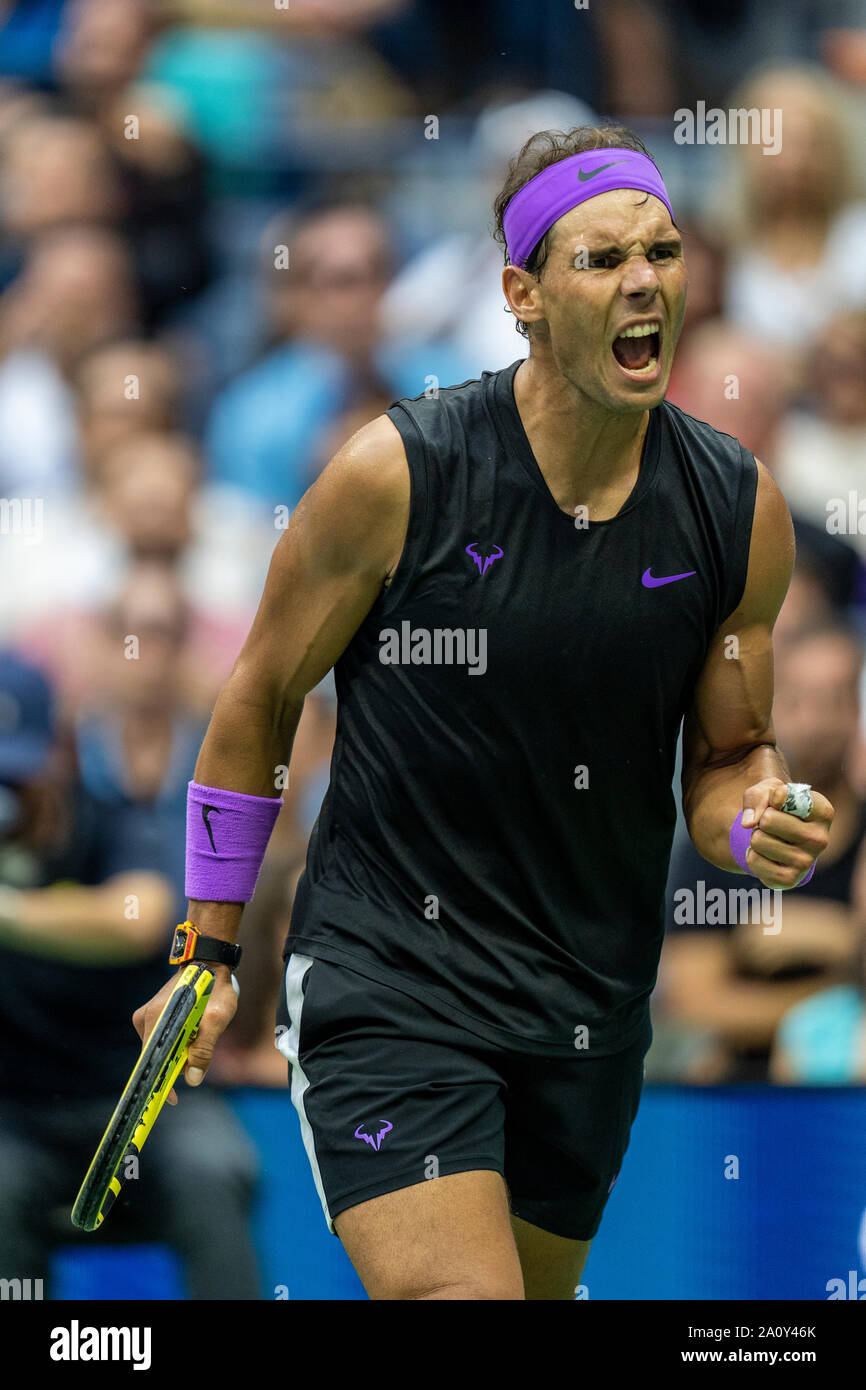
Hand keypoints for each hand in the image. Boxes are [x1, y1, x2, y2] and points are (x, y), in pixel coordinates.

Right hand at [132, 963, 237, 1104]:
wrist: (208, 964)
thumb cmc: (214, 989)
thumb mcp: (216, 1019)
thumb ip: (204, 1049)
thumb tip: (192, 1079)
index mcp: (157, 1019)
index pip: (152, 1060)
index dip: (161, 1081)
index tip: (170, 1099)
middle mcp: (145, 1018)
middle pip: (154, 1057)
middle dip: (171, 1070)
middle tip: (187, 1078)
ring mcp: (146, 1016)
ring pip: (158, 1049)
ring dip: (175, 1057)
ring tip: (194, 1050)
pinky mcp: (151, 1016)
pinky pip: (160, 1040)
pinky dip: (173, 1047)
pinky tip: (188, 1041)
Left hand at [740, 778, 833, 888]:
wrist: (777, 836)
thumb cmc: (777, 807)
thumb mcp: (769, 790)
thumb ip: (758, 796)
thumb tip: (748, 822)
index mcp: (823, 813)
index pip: (788, 797)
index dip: (775, 796)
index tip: (779, 799)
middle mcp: (820, 839)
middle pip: (768, 820)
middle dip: (761, 819)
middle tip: (771, 823)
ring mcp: (806, 862)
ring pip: (758, 840)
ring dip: (756, 837)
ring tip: (771, 838)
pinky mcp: (788, 880)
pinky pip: (753, 861)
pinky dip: (752, 854)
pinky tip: (767, 854)